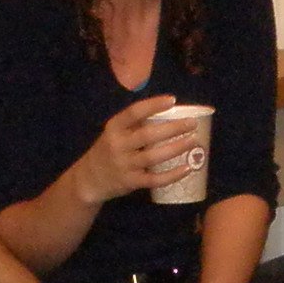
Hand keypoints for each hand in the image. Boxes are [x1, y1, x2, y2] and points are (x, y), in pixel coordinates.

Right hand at [71, 97, 200, 204]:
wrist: (90, 179)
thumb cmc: (109, 150)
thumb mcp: (115, 133)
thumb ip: (135, 125)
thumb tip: (169, 113)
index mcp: (114, 128)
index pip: (134, 112)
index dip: (153, 105)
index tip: (172, 100)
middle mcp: (118, 145)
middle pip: (148, 135)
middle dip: (173, 128)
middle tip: (192, 124)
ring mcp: (124, 165)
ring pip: (154, 157)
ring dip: (176, 148)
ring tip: (193, 141)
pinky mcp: (130, 182)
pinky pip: (155, 179)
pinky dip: (172, 175)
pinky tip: (187, 168)